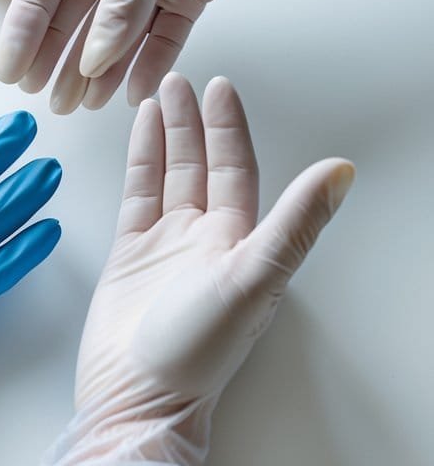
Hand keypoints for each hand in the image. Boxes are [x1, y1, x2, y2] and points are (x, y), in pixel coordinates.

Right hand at [43, 74, 352, 464]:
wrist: (135, 393)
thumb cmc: (196, 350)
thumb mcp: (253, 279)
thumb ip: (294, 221)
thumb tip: (341, 172)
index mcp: (241, 243)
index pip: (237, 170)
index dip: (230, 127)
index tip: (222, 88)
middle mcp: (206, 239)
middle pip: (202, 165)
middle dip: (195, 121)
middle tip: (185, 80)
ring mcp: (166, 245)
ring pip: (168, 174)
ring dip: (166, 133)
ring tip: (158, 94)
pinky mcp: (130, 254)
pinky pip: (136, 193)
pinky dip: (138, 160)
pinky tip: (137, 134)